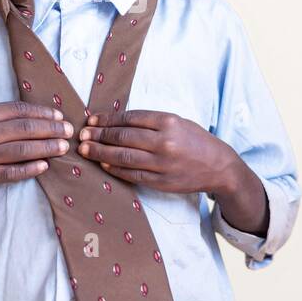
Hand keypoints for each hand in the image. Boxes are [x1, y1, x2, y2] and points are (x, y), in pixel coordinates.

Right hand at [0, 101, 73, 188]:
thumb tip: (30, 113)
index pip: (20, 110)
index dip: (43, 112)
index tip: (58, 114)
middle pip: (26, 129)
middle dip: (52, 129)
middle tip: (69, 130)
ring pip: (23, 150)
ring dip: (47, 148)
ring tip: (63, 146)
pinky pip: (12, 173)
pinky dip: (30, 169)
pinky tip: (44, 165)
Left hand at [75, 109, 238, 194]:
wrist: (218, 166)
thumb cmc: (195, 140)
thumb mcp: (176, 121)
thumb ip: (149, 121)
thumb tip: (116, 121)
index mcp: (168, 122)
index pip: (129, 118)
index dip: (107, 119)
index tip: (92, 119)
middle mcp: (164, 142)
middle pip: (122, 137)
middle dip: (98, 135)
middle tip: (82, 134)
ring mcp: (162, 164)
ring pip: (123, 157)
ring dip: (100, 153)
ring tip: (85, 149)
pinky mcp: (161, 182)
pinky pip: (132, 175)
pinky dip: (115, 169)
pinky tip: (103, 164)